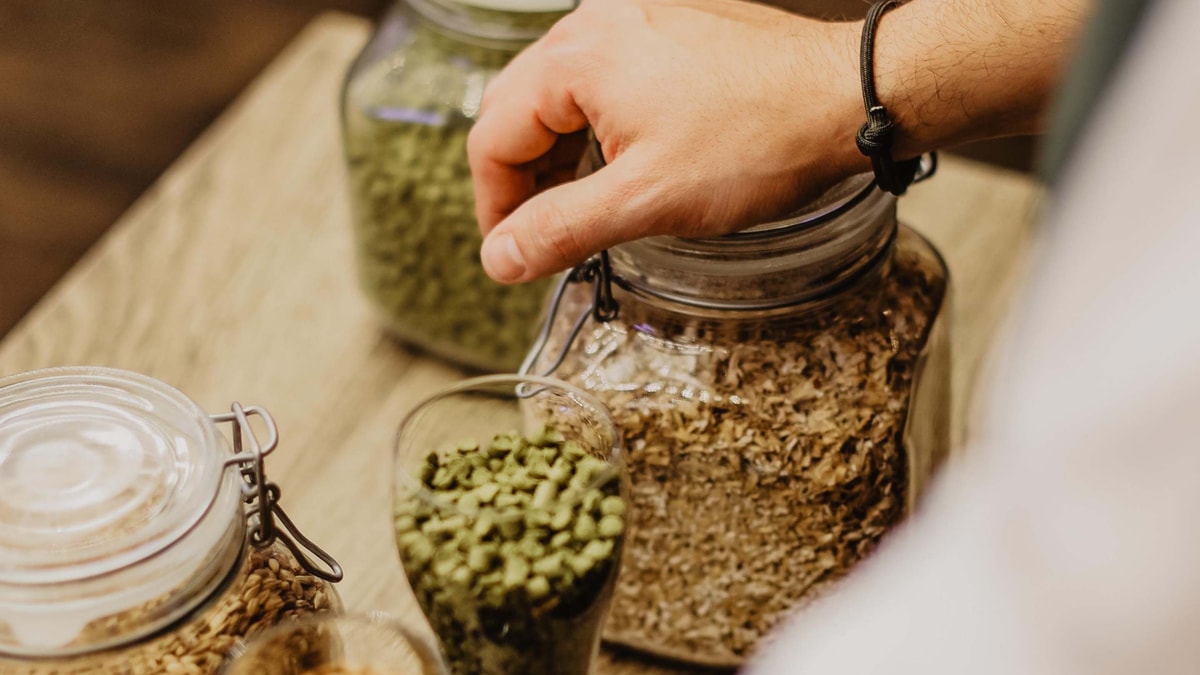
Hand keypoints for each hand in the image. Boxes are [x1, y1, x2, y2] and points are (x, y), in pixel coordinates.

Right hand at [468, 0, 864, 282]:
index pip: (492, 135)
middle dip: (523, 180)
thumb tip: (500, 257)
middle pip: (520, 109)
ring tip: (586, 206)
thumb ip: (561, 230)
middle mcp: (598, 23)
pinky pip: (605, 78)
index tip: (512, 251)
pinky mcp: (668, 26)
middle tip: (543, 235)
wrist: (848, 96)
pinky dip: (597, 127)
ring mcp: (636, 18)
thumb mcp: (647, 201)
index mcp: (578, 56)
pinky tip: (622, 163)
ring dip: (560, 154)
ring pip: (561, 95)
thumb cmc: (762, 139)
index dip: (494, 206)